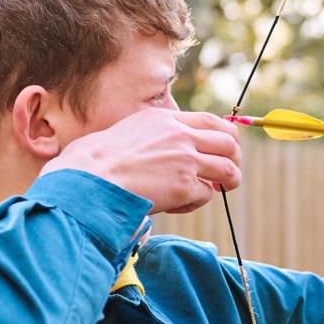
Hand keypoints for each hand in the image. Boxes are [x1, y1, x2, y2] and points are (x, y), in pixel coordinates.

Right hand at [41, 108, 241, 214]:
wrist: (89, 178)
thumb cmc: (95, 160)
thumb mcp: (129, 131)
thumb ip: (154, 135)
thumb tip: (167, 150)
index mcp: (166, 119)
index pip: (211, 121)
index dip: (225, 136)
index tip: (225, 148)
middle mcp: (180, 135)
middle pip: (229, 142)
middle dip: (234, 158)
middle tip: (228, 172)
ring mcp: (185, 160)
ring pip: (227, 169)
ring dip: (229, 181)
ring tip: (221, 189)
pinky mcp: (184, 186)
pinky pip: (206, 195)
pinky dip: (197, 202)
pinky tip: (177, 205)